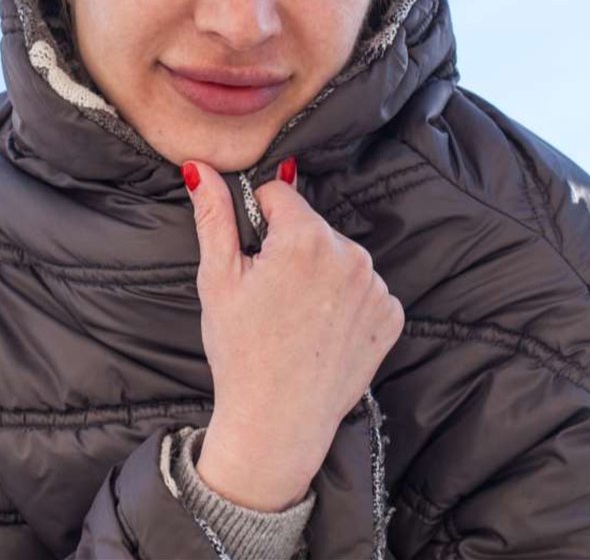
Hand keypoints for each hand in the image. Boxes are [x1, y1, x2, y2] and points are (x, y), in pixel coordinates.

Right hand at [182, 157, 403, 511]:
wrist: (277, 422)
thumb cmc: (240, 351)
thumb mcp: (217, 279)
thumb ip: (213, 216)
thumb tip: (199, 166)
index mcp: (306, 238)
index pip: (280, 193)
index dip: (258, 220)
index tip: (252, 258)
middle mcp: (351, 254)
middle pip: (311, 225)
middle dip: (290, 246)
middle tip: (270, 295)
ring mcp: (376, 287)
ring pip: (338, 255)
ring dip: (319, 273)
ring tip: (295, 316)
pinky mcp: (391, 315)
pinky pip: (363, 288)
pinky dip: (345, 301)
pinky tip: (322, 330)